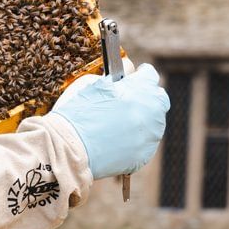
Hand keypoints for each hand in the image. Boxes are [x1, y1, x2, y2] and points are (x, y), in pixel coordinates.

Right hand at [52, 62, 168, 179]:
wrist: (70, 148)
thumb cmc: (78, 112)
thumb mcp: (95, 84)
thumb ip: (117, 76)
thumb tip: (127, 72)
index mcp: (140, 88)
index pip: (149, 75)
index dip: (140, 75)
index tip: (133, 77)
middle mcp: (152, 111)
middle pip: (158, 99)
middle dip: (146, 97)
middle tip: (129, 100)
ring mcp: (151, 135)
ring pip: (154, 123)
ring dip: (142, 119)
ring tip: (118, 123)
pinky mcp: (145, 155)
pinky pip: (145, 143)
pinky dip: (135, 140)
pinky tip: (116, 139)